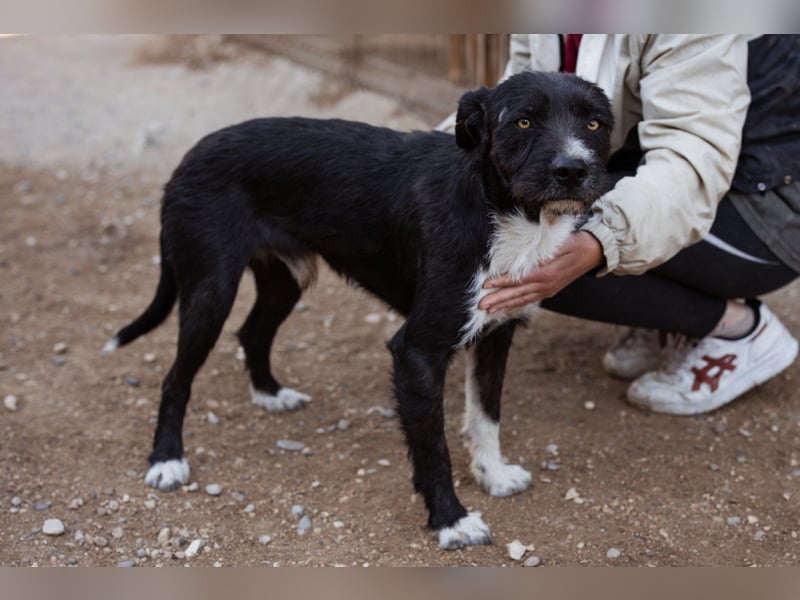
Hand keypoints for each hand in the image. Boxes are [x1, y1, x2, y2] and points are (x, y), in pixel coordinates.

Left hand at [479, 231, 603, 312]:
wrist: (594, 252)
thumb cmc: (576, 242)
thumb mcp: (561, 243)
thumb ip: (544, 253)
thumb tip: (527, 259)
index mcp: (547, 273)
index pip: (518, 279)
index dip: (501, 282)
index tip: (485, 284)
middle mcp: (546, 285)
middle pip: (516, 294)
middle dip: (497, 299)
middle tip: (480, 305)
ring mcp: (548, 290)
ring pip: (521, 300)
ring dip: (504, 305)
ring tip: (488, 310)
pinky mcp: (549, 291)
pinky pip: (529, 299)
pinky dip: (516, 304)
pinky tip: (506, 307)